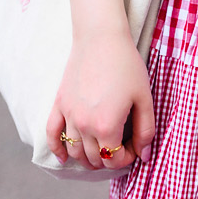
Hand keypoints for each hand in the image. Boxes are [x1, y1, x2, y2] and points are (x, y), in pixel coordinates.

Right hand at [46, 25, 154, 172]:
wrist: (101, 38)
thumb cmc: (126, 65)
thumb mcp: (144, 98)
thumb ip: (146, 130)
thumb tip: (144, 155)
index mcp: (107, 126)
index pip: (114, 159)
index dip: (127, 158)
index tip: (135, 147)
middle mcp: (84, 125)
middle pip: (94, 158)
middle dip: (110, 159)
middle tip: (121, 147)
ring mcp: (69, 115)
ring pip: (74, 151)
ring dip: (87, 159)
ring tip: (99, 154)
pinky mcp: (59, 104)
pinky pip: (52, 134)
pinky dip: (57, 149)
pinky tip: (63, 158)